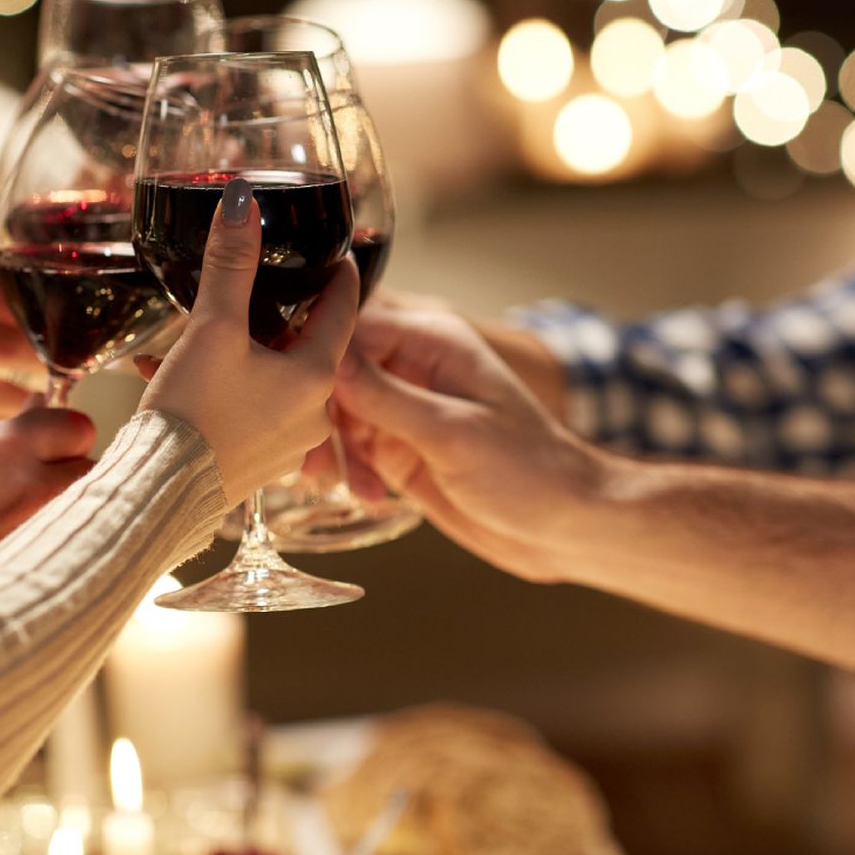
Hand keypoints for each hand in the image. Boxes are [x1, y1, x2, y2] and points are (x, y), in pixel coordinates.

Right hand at [140, 179, 360, 505]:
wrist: (158, 493)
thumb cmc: (193, 413)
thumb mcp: (213, 328)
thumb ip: (231, 264)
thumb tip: (242, 202)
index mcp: (315, 378)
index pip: (343, 311)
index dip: (340, 276)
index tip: (338, 253)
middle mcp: (311, 415)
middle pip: (307, 346)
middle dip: (280, 315)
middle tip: (263, 284)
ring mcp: (284, 445)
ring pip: (272, 379)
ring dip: (242, 353)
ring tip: (201, 330)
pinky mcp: (253, 464)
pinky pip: (247, 410)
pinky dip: (222, 386)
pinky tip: (175, 372)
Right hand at [331, 305, 604, 581]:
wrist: (564, 526)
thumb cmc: (529, 469)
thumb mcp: (451, 432)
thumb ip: (385, 396)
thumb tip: (328, 359)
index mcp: (431, 342)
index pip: (351, 327)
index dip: (316, 356)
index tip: (290, 390)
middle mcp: (411, 367)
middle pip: (334, 371)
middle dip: (318, 413)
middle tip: (312, 456)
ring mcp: (403, 409)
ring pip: (336, 413)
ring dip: (330, 449)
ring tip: (339, 484)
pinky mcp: (399, 448)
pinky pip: (350, 448)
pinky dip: (347, 471)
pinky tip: (366, 495)